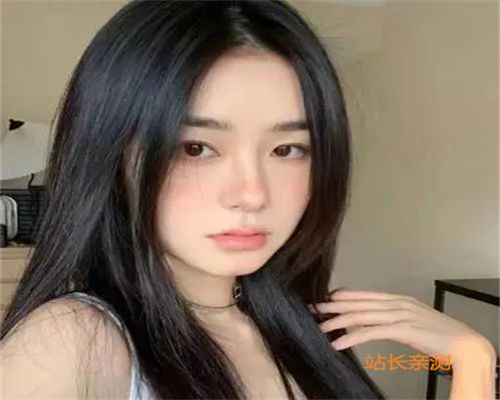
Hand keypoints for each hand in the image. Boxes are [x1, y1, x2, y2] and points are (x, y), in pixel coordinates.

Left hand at [308, 288, 495, 365]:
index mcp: (398, 299)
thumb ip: (392, 319)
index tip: (325, 299)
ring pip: (360, 316)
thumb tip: (374, 322)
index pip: (364, 295)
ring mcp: (399, 315)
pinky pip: (370, 332)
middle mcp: (396, 303)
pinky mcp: (402, 330)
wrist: (465, 344)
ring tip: (319, 327)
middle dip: (333, 306)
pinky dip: (351, 337)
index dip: (343, 296)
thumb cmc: (438, 335)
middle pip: (358, 303)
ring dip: (337, 321)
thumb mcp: (412, 322)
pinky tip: (337, 343)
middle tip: (313, 309)